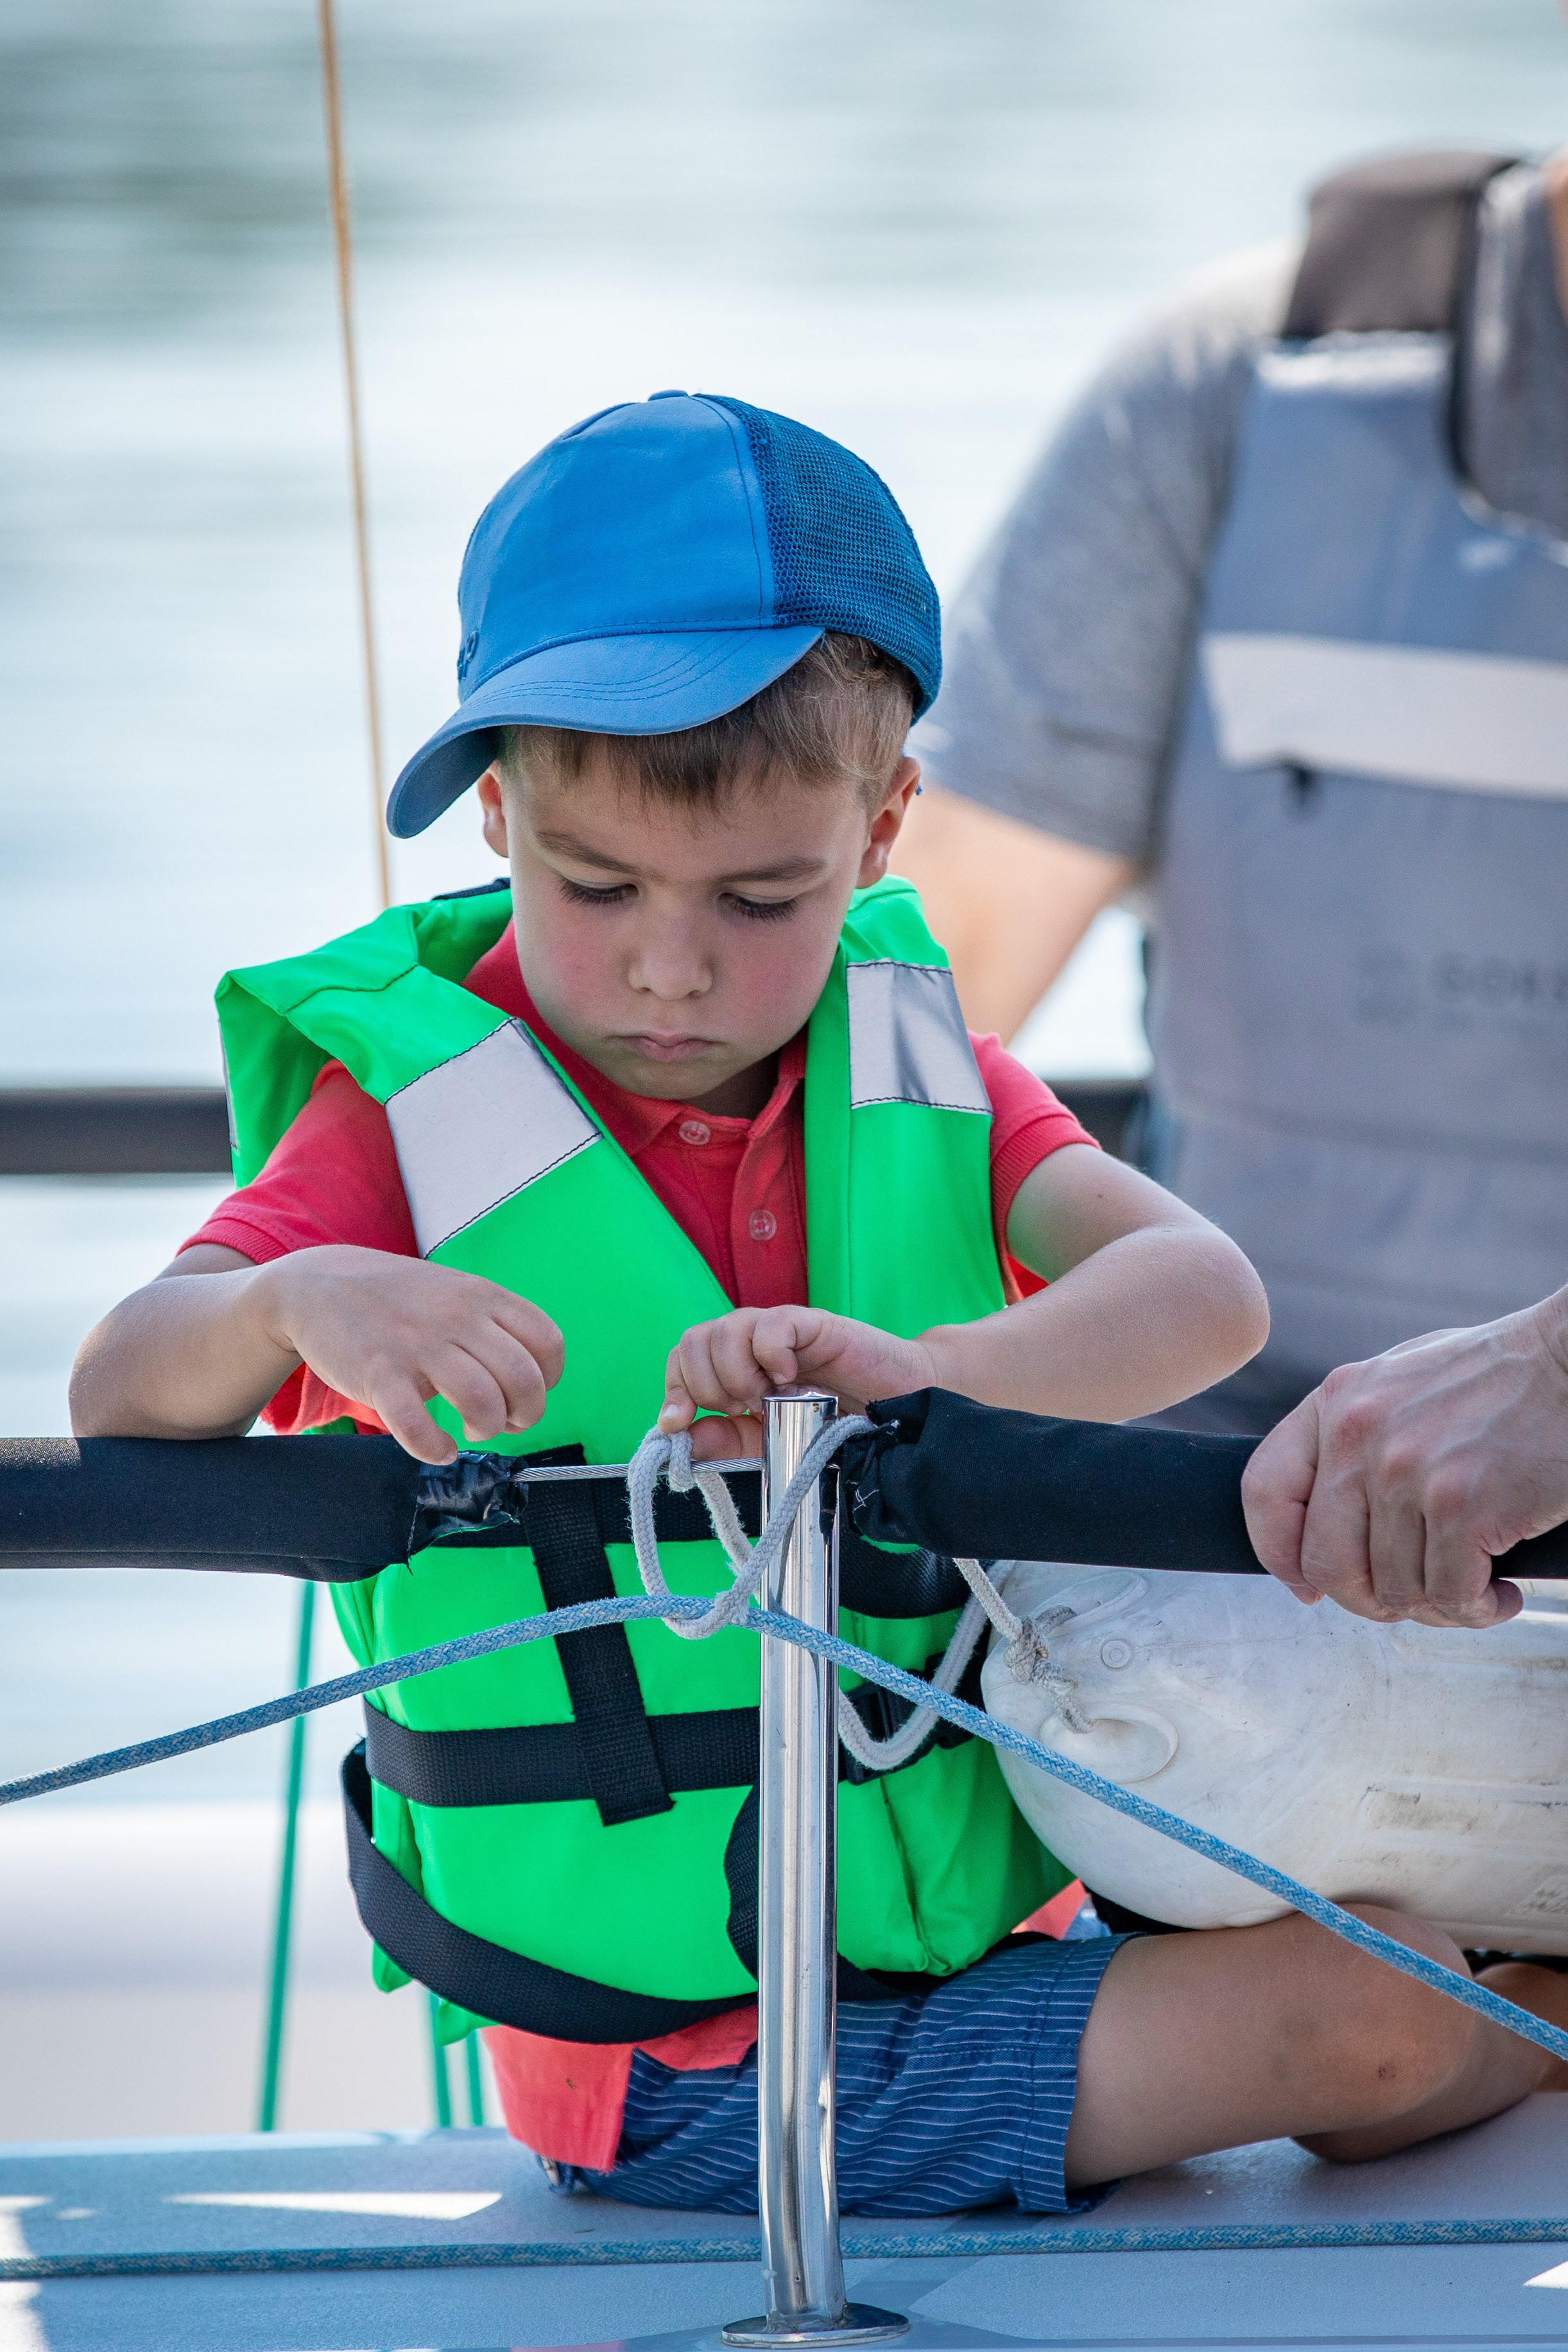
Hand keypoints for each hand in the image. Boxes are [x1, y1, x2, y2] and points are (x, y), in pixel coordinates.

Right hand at [254, 1246, 563, 1465]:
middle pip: (524, 1380)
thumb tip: (529, 1380)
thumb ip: (493, 1324)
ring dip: (486, 1430)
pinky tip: (437, 1448)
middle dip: (525, 1416)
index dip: (547, 1381)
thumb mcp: (454, 1291)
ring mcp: (417, 1344)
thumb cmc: (396, 1300)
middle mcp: (456, 1316)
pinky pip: (418, 1425)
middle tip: (503, 1422)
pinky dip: (435, 1448)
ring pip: (483, 1402)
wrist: (316, 1286)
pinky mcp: (379, 1373)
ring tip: (471, 1430)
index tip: (525, 1393)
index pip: (549, 1343)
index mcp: (482, 1296)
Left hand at [659, 1306, 935, 1461]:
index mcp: (733, 1365)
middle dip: (707, 1385)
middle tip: (742, 1410)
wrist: (896, 1406)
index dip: (674, 1387)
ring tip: (767, 1398)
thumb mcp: (770, 1441)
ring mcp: (779, 1329)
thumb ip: (726, 1441)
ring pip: (726, 1330)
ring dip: (737, 1374)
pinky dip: (772, 1356)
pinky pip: (772, 1327)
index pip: (683, 1357)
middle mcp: (749, 1341)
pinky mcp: (812, 1324)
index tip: (679, 1423)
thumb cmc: (833, 1421)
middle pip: (694, 1340)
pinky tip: (791, 1378)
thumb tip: (677, 1438)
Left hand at [1240, 1292, 1567, 1626]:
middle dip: (1367, 1601)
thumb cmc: (1495, 1379)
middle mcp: (1359, 1436)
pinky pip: (1448, 1596)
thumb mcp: (1398, 1383)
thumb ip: (1352, 1438)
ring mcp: (1407, 1472)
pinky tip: (1502, 1594)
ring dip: (1437, 1608)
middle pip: (1326, 1563)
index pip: (1265, 1490)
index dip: (1278, 1552)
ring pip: (1395, 1589)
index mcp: (1337, 1402)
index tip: (1305, 1585)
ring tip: (1474, 1588)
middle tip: (1413, 1600)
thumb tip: (1314, 1521)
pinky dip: (1477, 1610)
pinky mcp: (1462, 1505)